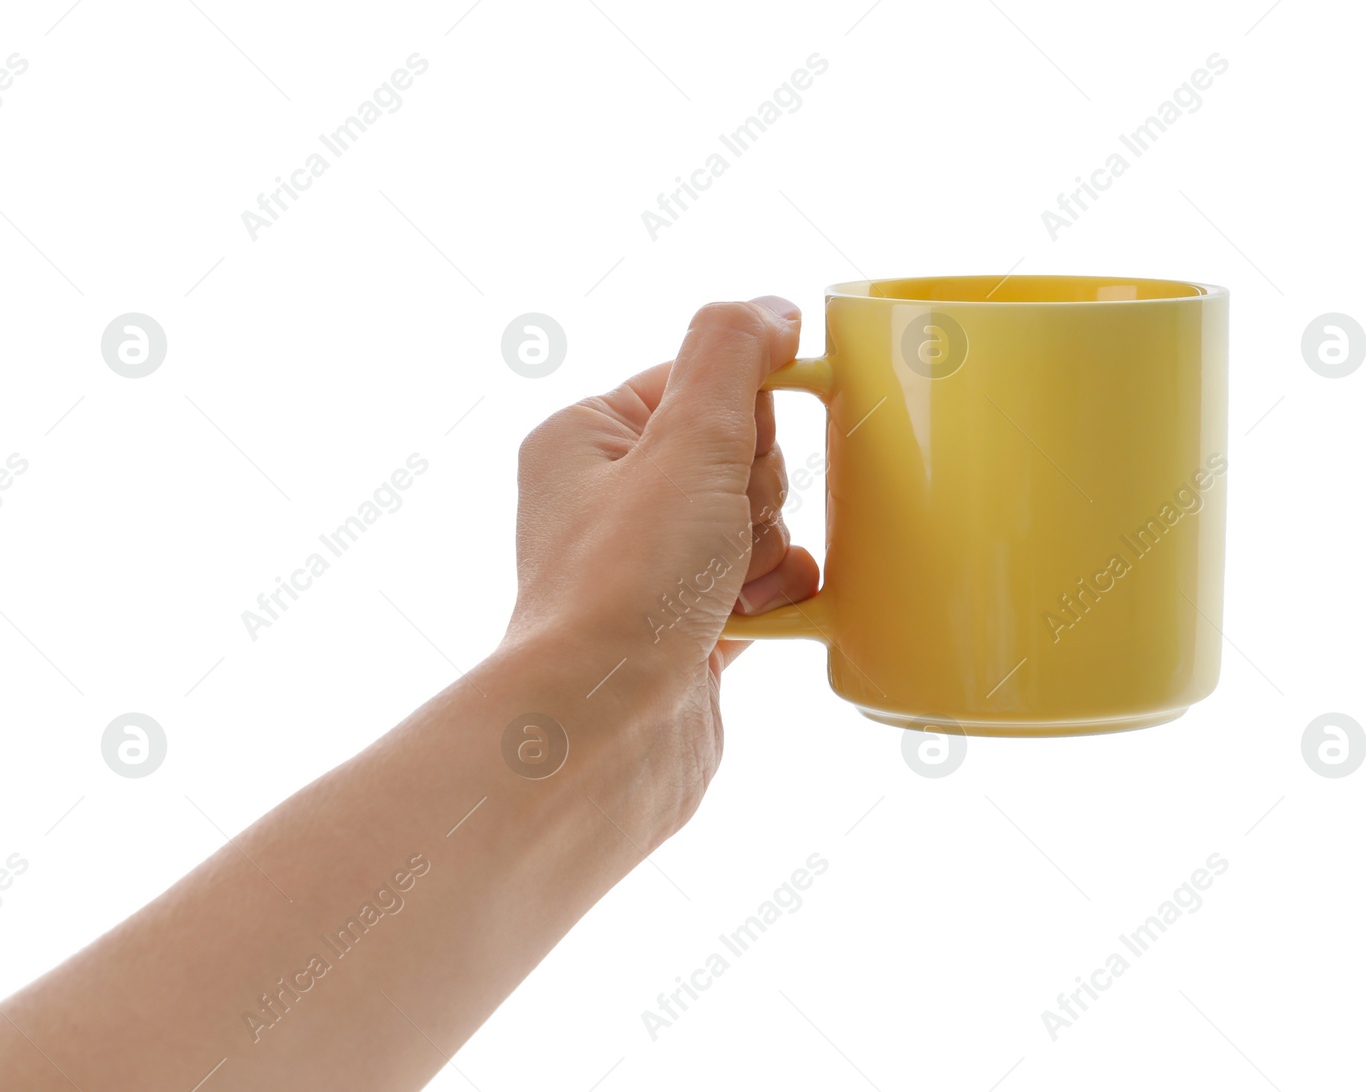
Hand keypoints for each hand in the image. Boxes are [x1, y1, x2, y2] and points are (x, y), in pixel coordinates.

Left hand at [506, 296, 820, 837]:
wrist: (606, 734)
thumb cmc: (628, 587)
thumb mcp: (686, 440)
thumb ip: (733, 352)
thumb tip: (775, 310)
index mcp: (588, 437)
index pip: (703, 381)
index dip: (741, 418)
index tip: (730, 461)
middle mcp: (611, 499)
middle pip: (741, 451)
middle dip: (754, 495)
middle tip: (716, 539)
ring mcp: (650, 568)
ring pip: (761, 518)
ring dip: (766, 552)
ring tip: (725, 593)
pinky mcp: (689, 628)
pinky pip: (767, 582)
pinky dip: (778, 597)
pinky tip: (755, 622)